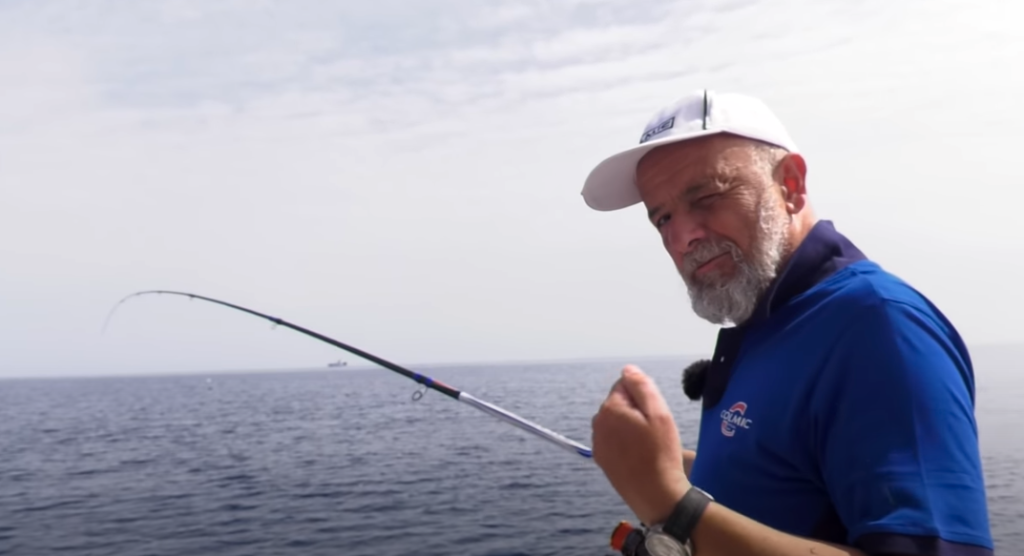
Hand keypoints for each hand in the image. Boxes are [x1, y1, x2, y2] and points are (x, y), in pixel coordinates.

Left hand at [592, 365, 690, 524]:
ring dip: (630, 428)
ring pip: (617, 423)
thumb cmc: (660, 453)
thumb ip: (641, 386)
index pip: (625, 386)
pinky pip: (614, 440)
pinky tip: (639, 457)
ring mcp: (597, 443)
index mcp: (610, 408)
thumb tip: (627, 369)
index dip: (643, 398)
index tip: (654, 416)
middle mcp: (597, 423)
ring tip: (648, 446)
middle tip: (654, 432)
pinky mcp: (601, 459)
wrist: (656, 494)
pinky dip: (625, 444)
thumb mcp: (658, 413)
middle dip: (636, 412)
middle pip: (619, 405)